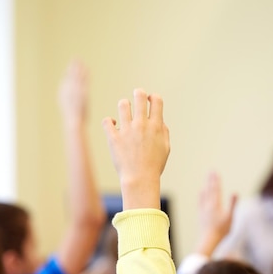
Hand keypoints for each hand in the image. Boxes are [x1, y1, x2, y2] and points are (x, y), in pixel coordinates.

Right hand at [58, 61, 87, 125]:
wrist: (73, 121)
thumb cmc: (73, 121)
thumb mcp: (70, 114)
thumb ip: (71, 107)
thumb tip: (73, 112)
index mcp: (63, 94)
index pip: (65, 82)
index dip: (68, 75)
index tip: (69, 68)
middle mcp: (67, 90)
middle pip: (70, 75)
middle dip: (72, 67)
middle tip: (74, 58)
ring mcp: (74, 90)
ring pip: (76, 75)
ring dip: (78, 66)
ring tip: (79, 58)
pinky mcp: (82, 91)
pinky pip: (83, 79)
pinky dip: (84, 72)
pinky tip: (86, 67)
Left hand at [102, 89, 169, 209]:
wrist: (140, 180)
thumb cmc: (154, 166)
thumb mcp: (166, 148)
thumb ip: (164, 131)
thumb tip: (159, 120)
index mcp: (156, 126)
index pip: (156, 100)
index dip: (152, 97)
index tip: (149, 102)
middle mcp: (141, 125)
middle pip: (139, 95)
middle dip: (138, 94)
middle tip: (136, 99)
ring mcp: (127, 130)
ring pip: (123, 104)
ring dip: (124, 106)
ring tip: (124, 113)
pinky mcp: (113, 138)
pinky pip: (107, 121)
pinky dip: (109, 121)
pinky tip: (113, 125)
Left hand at [197, 172, 236, 254]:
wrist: (208, 240)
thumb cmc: (221, 230)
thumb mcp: (230, 217)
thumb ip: (232, 204)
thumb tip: (236, 192)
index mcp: (216, 205)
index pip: (216, 189)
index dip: (216, 180)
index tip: (215, 172)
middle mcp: (208, 205)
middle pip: (210, 190)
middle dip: (211, 180)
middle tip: (211, 171)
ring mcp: (203, 209)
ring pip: (205, 194)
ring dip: (207, 186)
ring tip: (207, 180)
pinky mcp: (201, 214)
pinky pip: (200, 201)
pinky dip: (201, 195)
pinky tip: (201, 192)